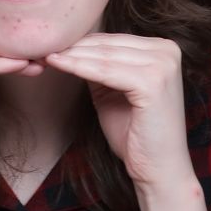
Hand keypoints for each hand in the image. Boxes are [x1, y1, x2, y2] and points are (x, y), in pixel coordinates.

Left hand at [46, 33, 195, 194]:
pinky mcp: (153, 82)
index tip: (52, 44)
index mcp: (163, 48)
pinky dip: (79, 67)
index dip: (80, 42)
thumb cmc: (135, 132)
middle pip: (108, 46)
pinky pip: (105, 72)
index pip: (113, 40)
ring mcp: (163, 65)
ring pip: (104, 57)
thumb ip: (99, 67)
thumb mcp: (113, 90)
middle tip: (42, 47)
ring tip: (46, 55)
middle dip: (73, 47)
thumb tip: (68, 47)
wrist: (158, 169)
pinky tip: (58, 64)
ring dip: (72, 56)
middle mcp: (167, 51)